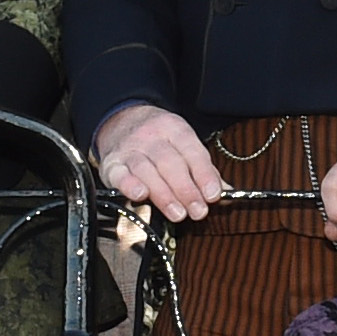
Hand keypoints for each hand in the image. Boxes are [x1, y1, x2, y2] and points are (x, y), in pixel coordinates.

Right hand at [92, 103, 224, 224]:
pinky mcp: (111, 164)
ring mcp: (129, 149)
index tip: (213, 195)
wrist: (120, 121)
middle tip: (198, 211)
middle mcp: (151, 137)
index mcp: (174, 129)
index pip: (192, 151)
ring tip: (178, 213)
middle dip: (186, 189)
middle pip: (170, 163)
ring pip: (146, 170)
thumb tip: (225, 194)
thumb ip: (203, 170)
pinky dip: (128, 185)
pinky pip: (119, 174)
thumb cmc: (158, 140)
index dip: (204, 175)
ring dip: (163, 194)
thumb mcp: (183, 145)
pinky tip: (139, 195)